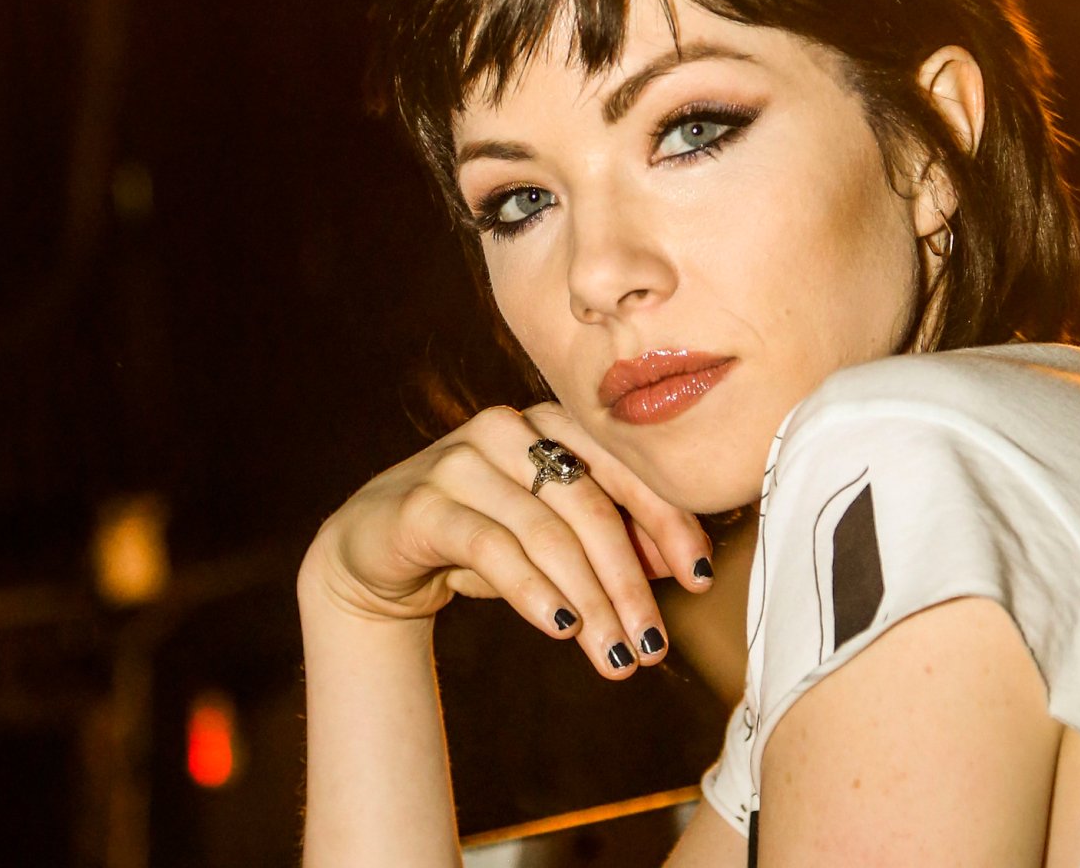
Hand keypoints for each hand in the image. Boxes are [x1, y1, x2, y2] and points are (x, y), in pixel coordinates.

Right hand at [299, 402, 715, 678]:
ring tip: (617, 656)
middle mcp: (509, 429)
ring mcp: (460, 460)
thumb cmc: (482, 538)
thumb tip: (688, 565)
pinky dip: (534, 593)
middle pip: (589, 506)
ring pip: (545, 533)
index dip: (669, 522)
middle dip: (629, 582)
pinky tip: (562, 629)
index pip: (626, 467)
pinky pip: (492, 549)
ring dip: (590, 602)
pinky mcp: (422, 502)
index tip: (702, 577)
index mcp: (551, 422)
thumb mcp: (553, 540)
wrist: (377, 551)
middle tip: (654, 645)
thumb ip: (614, 540)